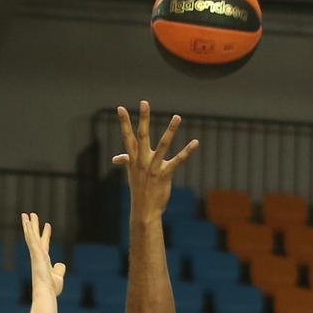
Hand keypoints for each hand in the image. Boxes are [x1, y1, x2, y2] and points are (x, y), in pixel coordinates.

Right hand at [21, 211, 64, 298]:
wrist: (46, 293)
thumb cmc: (51, 289)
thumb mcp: (58, 277)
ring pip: (30, 236)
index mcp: (44, 261)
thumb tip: (61, 264)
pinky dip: (28, 230)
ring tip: (26, 214)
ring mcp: (35, 254)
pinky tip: (26, 221)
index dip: (46, 234)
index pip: (45, 244)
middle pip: (35, 237)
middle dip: (34, 226)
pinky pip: (31, 239)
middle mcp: (38, 256)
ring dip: (28, 225)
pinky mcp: (35, 253)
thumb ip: (59, 269)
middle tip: (32, 214)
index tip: (48, 225)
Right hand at [113, 101, 198, 218]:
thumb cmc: (139, 191)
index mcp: (133, 160)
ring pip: (162, 145)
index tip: (120, 108)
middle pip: (142, 136)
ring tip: (177, 116)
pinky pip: (178, 160)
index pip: (127, 138)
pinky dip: (187, 151)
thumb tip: (116, 158)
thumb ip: (126, 161)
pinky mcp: (165, 174)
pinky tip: (195, 142)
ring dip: (170, 130)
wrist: (144, 211)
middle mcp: (142, 161)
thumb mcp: (131, 174)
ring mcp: (153, 168)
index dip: (124, 123)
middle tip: (144, 102)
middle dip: (143, 119)